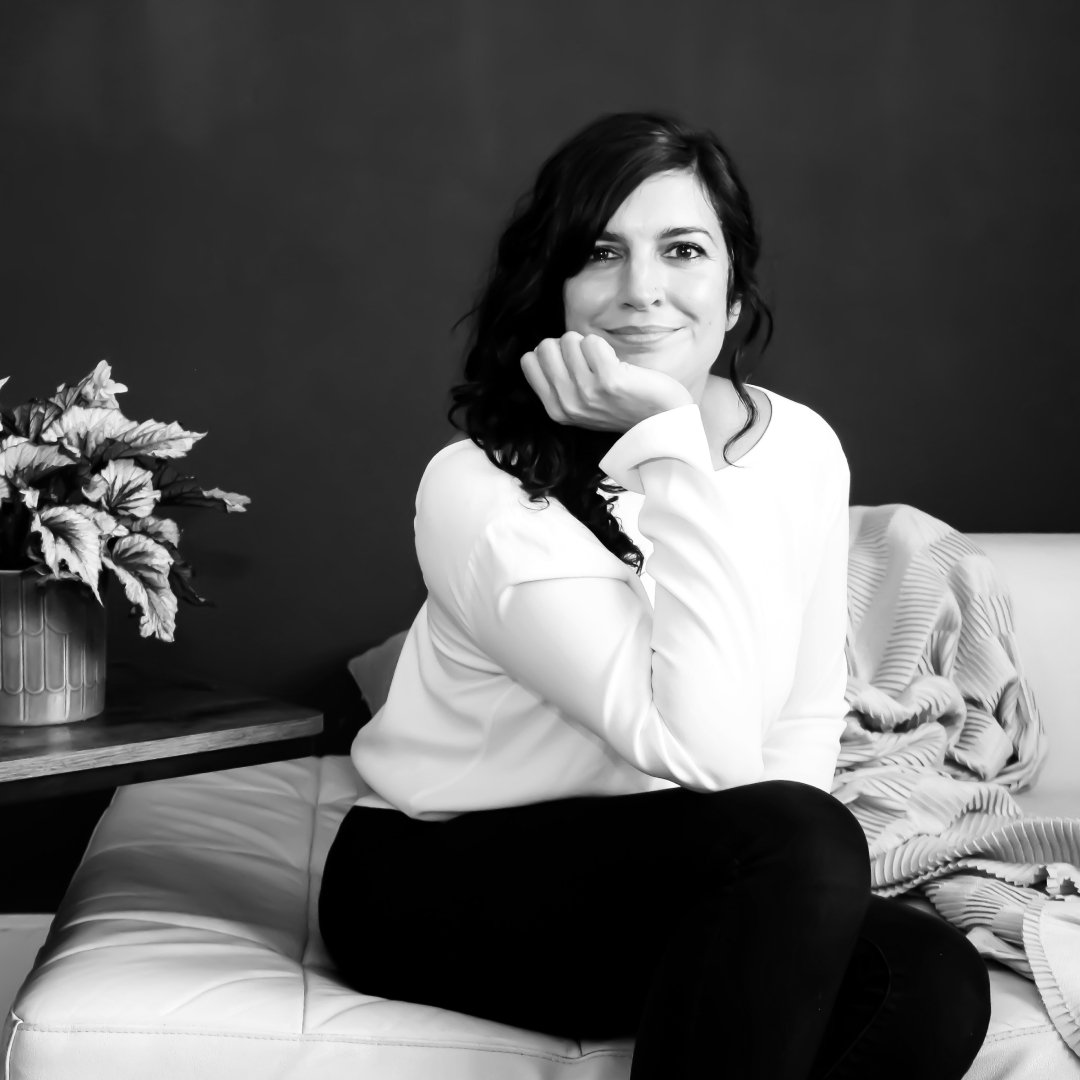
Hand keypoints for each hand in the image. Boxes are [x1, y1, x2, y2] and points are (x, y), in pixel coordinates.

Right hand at [520, 332, 692, 432]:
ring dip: (588, 344)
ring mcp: (587, 393)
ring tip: (605, 364)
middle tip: (590, 362)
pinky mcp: (609, 381)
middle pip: (545, 347)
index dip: (551, 354)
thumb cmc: (622, 405)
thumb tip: (541, 349)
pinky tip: (616, 364)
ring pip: (568, 340)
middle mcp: (568, 404)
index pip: (529, 361)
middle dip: (567, 345)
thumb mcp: (581, 404)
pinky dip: (603, 345)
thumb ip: (558, 383)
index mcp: (556, 410)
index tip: (572, 365)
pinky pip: (592, 341)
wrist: (659, 420)